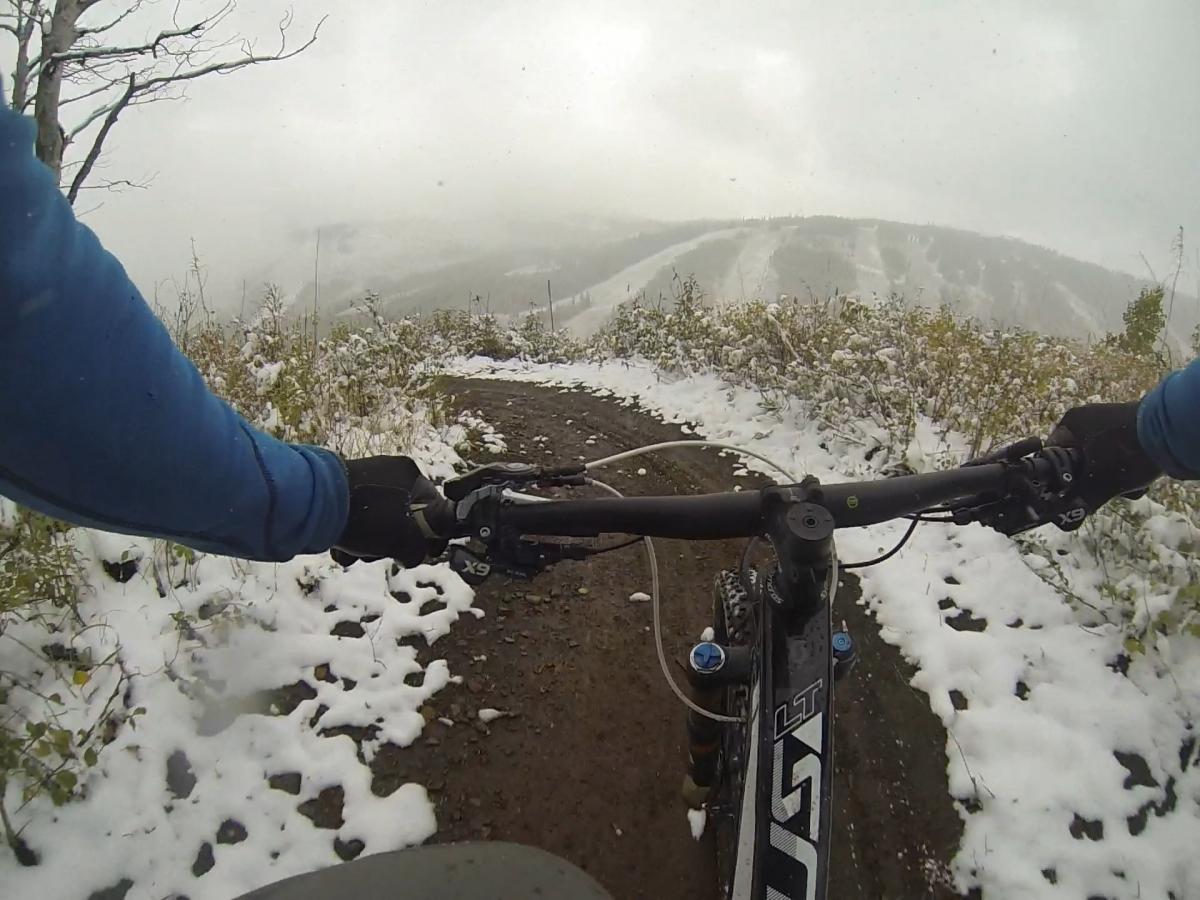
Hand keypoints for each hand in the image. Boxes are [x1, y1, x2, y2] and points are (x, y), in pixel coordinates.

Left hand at [332, 456, 449, 567]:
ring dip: (368, 544)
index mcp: (411, 474)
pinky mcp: (339, 489)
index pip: (435, 509)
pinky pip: (355, 517)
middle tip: (380, 553)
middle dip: (391, 543)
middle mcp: (390, 471)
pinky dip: (351, 535)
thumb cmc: (366, 516)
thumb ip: (419, 549)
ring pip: (377, 521)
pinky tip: (339, 547)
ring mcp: (363, 478)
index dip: (431, 536)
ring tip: (354, 553)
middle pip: (404, 518)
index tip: (420, 554)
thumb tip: (416, 555)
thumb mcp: (403, 538)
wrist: (311, 501)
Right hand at [1047, 402, 1161, 512]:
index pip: (1052, 456)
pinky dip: (1127, 468)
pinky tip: (1139, 481)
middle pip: (1079, 461)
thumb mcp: (1098, 482)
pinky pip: (1120, 453)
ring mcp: (1112, 421)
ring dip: (1113, 479)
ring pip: (1102, 460)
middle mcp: (1088, 418)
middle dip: (1094, 482)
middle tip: (1103, 492)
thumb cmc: (1125, 453)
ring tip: (1126, 489)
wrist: (1173, 432)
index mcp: (1070, 423)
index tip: (1070, 495)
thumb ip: (1079, 502)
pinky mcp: (1133, 427)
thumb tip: (1065, 520)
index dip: (1060, 479)